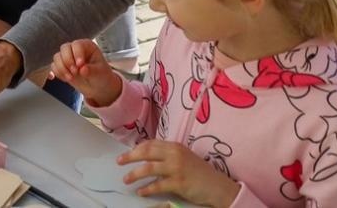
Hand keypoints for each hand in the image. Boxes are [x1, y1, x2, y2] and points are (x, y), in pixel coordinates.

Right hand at [50, 38, 123, 107]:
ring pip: (57, 57)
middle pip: (64, 48)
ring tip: (71, 78)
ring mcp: (68, 57)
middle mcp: (76, 49)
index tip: (80, 65)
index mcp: (87, 46)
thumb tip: (82, 69)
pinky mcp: (62, 66)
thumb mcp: (100, 73)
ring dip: (62, 68)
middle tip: (75, 72)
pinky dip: (58, 73)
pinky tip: (67, 79)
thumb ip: (91, 70)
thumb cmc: (101, 77)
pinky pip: (54, 66)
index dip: (77, 54)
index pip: (77, 45)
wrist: (97, 88)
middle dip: (67, 61)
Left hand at [118, 140, 240, 206]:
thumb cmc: (199, 173)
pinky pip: (157, 185)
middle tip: (119, 162)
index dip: (136, 148)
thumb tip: (148, 158)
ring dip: (134, 174)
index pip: (150, 144)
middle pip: (146, 152)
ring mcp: (176, 168)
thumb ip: (168, 155)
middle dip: (130, 157)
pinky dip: (147, 189)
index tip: (127, 153)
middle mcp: (174, 154)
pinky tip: (141, 192)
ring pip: (148, 168)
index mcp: (175, 146)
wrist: (217, 186)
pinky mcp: (179, 183)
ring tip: (126, 179)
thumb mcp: (184, 157)